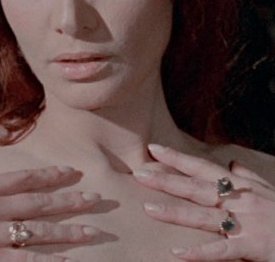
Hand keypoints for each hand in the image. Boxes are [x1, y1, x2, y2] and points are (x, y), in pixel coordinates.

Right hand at [0, 153, 100, 261]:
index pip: (21, 178)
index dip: (48, 175)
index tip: (69, 172)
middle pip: (38, 203)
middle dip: (69, 200)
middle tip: (94, 198)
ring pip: (40, 232)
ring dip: (69, 232)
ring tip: (91, 231)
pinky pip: (31, 261)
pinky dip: (53, 261)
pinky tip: (71, 260)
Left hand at [133, 145, 274, 260]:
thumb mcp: (269, 191)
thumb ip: (249, 178)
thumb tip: (232, 164)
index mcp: (240, 187)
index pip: (201, 168)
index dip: (177, 158)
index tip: (153, 149)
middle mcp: (238, 201)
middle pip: (195, 188)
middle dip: (166, 180)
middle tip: (138, 173)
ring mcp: (245, 224)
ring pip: (203, 216)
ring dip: (174, 212)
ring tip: (147, 208)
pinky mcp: (253, 248)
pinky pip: (221, 251)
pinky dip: (199, 253)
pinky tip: (176, 253)